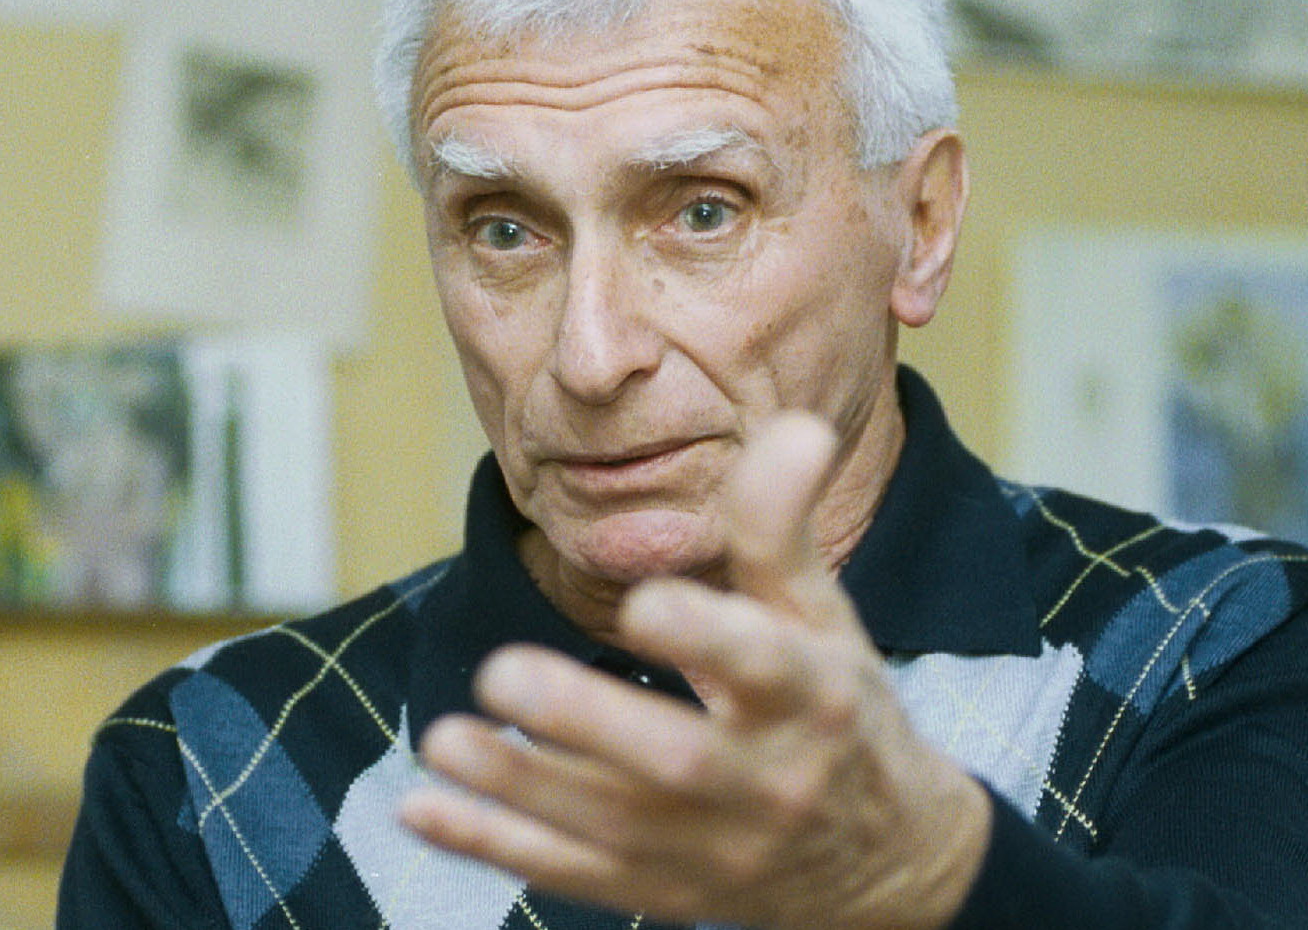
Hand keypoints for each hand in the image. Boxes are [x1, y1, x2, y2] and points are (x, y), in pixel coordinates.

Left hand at [399, 413, 991, 929]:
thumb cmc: (839, 713)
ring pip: (610, 826)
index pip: (767, 667)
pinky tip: (423, 808)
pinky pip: (573, 873)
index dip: (708, 636)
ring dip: (519, 784)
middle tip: (502, 671)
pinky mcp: (665, 889)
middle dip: (588, 722)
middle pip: (676, 761)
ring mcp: (713, 848)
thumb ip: (783, 528)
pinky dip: (495, 845)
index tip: (644, 602)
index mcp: (815, 699)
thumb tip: (795, 423)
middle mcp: (769, 781)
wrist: (884, 863)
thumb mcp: (825, 619)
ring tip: (442, 737)